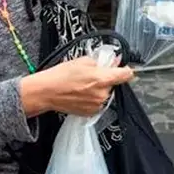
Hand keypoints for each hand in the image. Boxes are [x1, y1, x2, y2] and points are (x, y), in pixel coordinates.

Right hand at [20, 56, 134, 116]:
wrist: (47, 92)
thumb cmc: (60, 76)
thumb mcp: (82, 61)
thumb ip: (101, 61)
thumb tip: (112, 62)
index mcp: (102, 79)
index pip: (126, 75)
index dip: (126, 70)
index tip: (126, 69)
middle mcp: (102, 94)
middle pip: (113, 84)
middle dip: (106, 78)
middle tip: (92, 75)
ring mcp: (97, 105)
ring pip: (105, 94)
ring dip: (99, 89)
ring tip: (83, 85)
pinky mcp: (91, 112)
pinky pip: (98, 102)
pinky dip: (92, 98)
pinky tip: (81, 93)